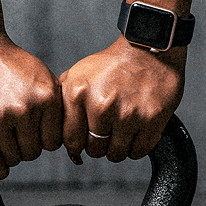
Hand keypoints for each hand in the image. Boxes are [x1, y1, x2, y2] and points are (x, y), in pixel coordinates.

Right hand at [0, 26, 62, 179]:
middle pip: (33, 152)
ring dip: (10, 155)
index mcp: (46, 97)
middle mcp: (25, 109)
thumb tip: (68, 138)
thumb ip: (53, 105)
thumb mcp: (41, 76)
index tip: (34, 135)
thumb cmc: (8, 61)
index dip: (43, 141)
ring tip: (4, 140)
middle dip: (26, 147)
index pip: (53, 142)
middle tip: (15, 135)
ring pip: (13, 158)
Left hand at [59, 35, 185, 163]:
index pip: (71, 140)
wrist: (147, 50)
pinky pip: (138, 152)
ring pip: (116, 154)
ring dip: (117, 148)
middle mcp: (101, 105)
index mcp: (78, 94)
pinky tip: (135, 132)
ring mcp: (127, 114)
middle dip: (99, 145)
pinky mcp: (151, 120)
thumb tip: (55, 130)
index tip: (85, 138)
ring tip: (120, 130)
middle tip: (106, 131)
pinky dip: (136, 147)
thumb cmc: (112, 64)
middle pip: (94, 150)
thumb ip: (63, 101)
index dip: (78, 143)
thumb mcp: (77, 74)